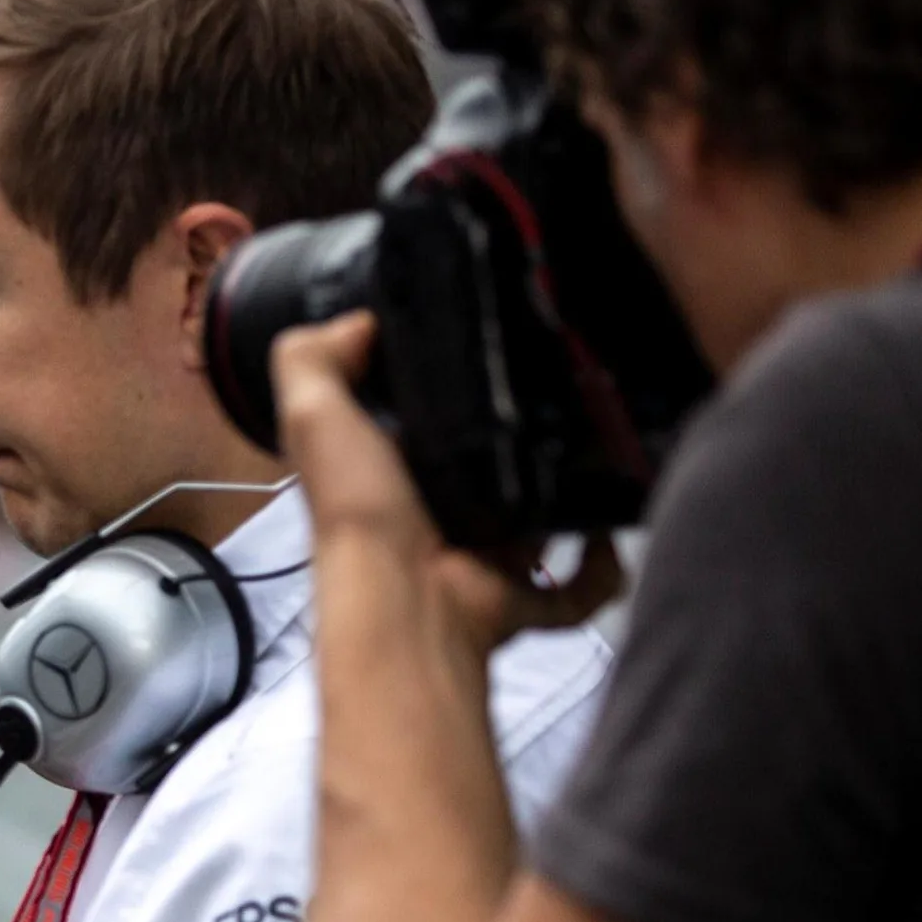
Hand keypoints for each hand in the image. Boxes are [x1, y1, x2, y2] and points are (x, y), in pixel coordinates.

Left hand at [271, 312, 628, 653]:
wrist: (408, 598)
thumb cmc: (360, 510)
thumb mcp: (314, 414)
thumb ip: (314, 359)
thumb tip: (359, 323)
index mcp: (386, 473)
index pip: (418, 423)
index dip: (441, 390)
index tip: (487, 350)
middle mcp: (431, 517)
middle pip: (486, 470)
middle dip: (524, 440)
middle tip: (565, 398)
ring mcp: (478, 560)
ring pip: (537, 523)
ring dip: (569, 497)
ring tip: (600, 450)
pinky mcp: (519, 597)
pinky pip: (577, 587)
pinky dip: (601, 567)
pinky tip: (608, 530)